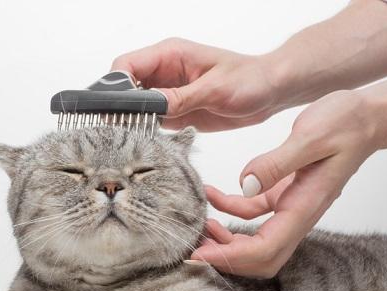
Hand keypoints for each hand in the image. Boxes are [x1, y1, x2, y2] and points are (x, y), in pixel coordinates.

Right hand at [111, 38, 283, 130]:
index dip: (116, 86)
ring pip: (133, 105)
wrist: (270, 91)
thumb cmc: (249, 80)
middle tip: (121, 127)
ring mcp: (166, 92)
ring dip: (130, 120)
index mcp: (170, 55)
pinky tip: (147, 140)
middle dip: (119, 106)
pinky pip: (149, 119)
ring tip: (133, 136)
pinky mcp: (173, 110)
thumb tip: (152, 105)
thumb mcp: (215, 90)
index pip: (127, 65)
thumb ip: (181, 97)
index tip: (119, 108)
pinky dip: (144, 130)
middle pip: (124, 86)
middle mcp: (163, 72)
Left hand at [191, 90, 378, 277]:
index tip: (199, 254)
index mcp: (304, 207)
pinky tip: (210, 194)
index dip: (230, 257)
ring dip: (224, 240)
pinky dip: (228, 210)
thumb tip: (245, 184)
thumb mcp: (310, 136)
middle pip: (260, 257)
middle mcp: (297, 215)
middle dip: (225, 258)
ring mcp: (289, 208)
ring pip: (254, 240)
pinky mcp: (282, 195)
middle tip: (191, 248)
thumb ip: (276, 163)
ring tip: (197, 224)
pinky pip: (251, 214)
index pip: (265, 249)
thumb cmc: (345, 124)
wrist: (364, 117)